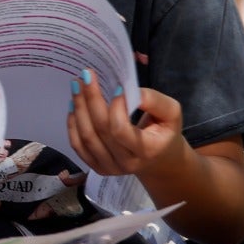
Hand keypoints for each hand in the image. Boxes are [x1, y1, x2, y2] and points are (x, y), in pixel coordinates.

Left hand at [66, 72, 183, 177]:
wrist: (160, 159)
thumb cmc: (164, 131)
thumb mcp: (171, 113)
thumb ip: (153, 101)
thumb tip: (125, 91)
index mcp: (147, 150)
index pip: (121, 130)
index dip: (115, 107)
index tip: (116, 87)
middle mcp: (127, 163)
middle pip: (100, 130)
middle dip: (91, 100)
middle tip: (86, 76)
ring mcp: (109, 168)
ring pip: (85, 137)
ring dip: (79, 109)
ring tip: (76, 87)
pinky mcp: (97, 167)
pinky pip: (77, 145)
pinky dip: (73, 124)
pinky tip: (74, 106)